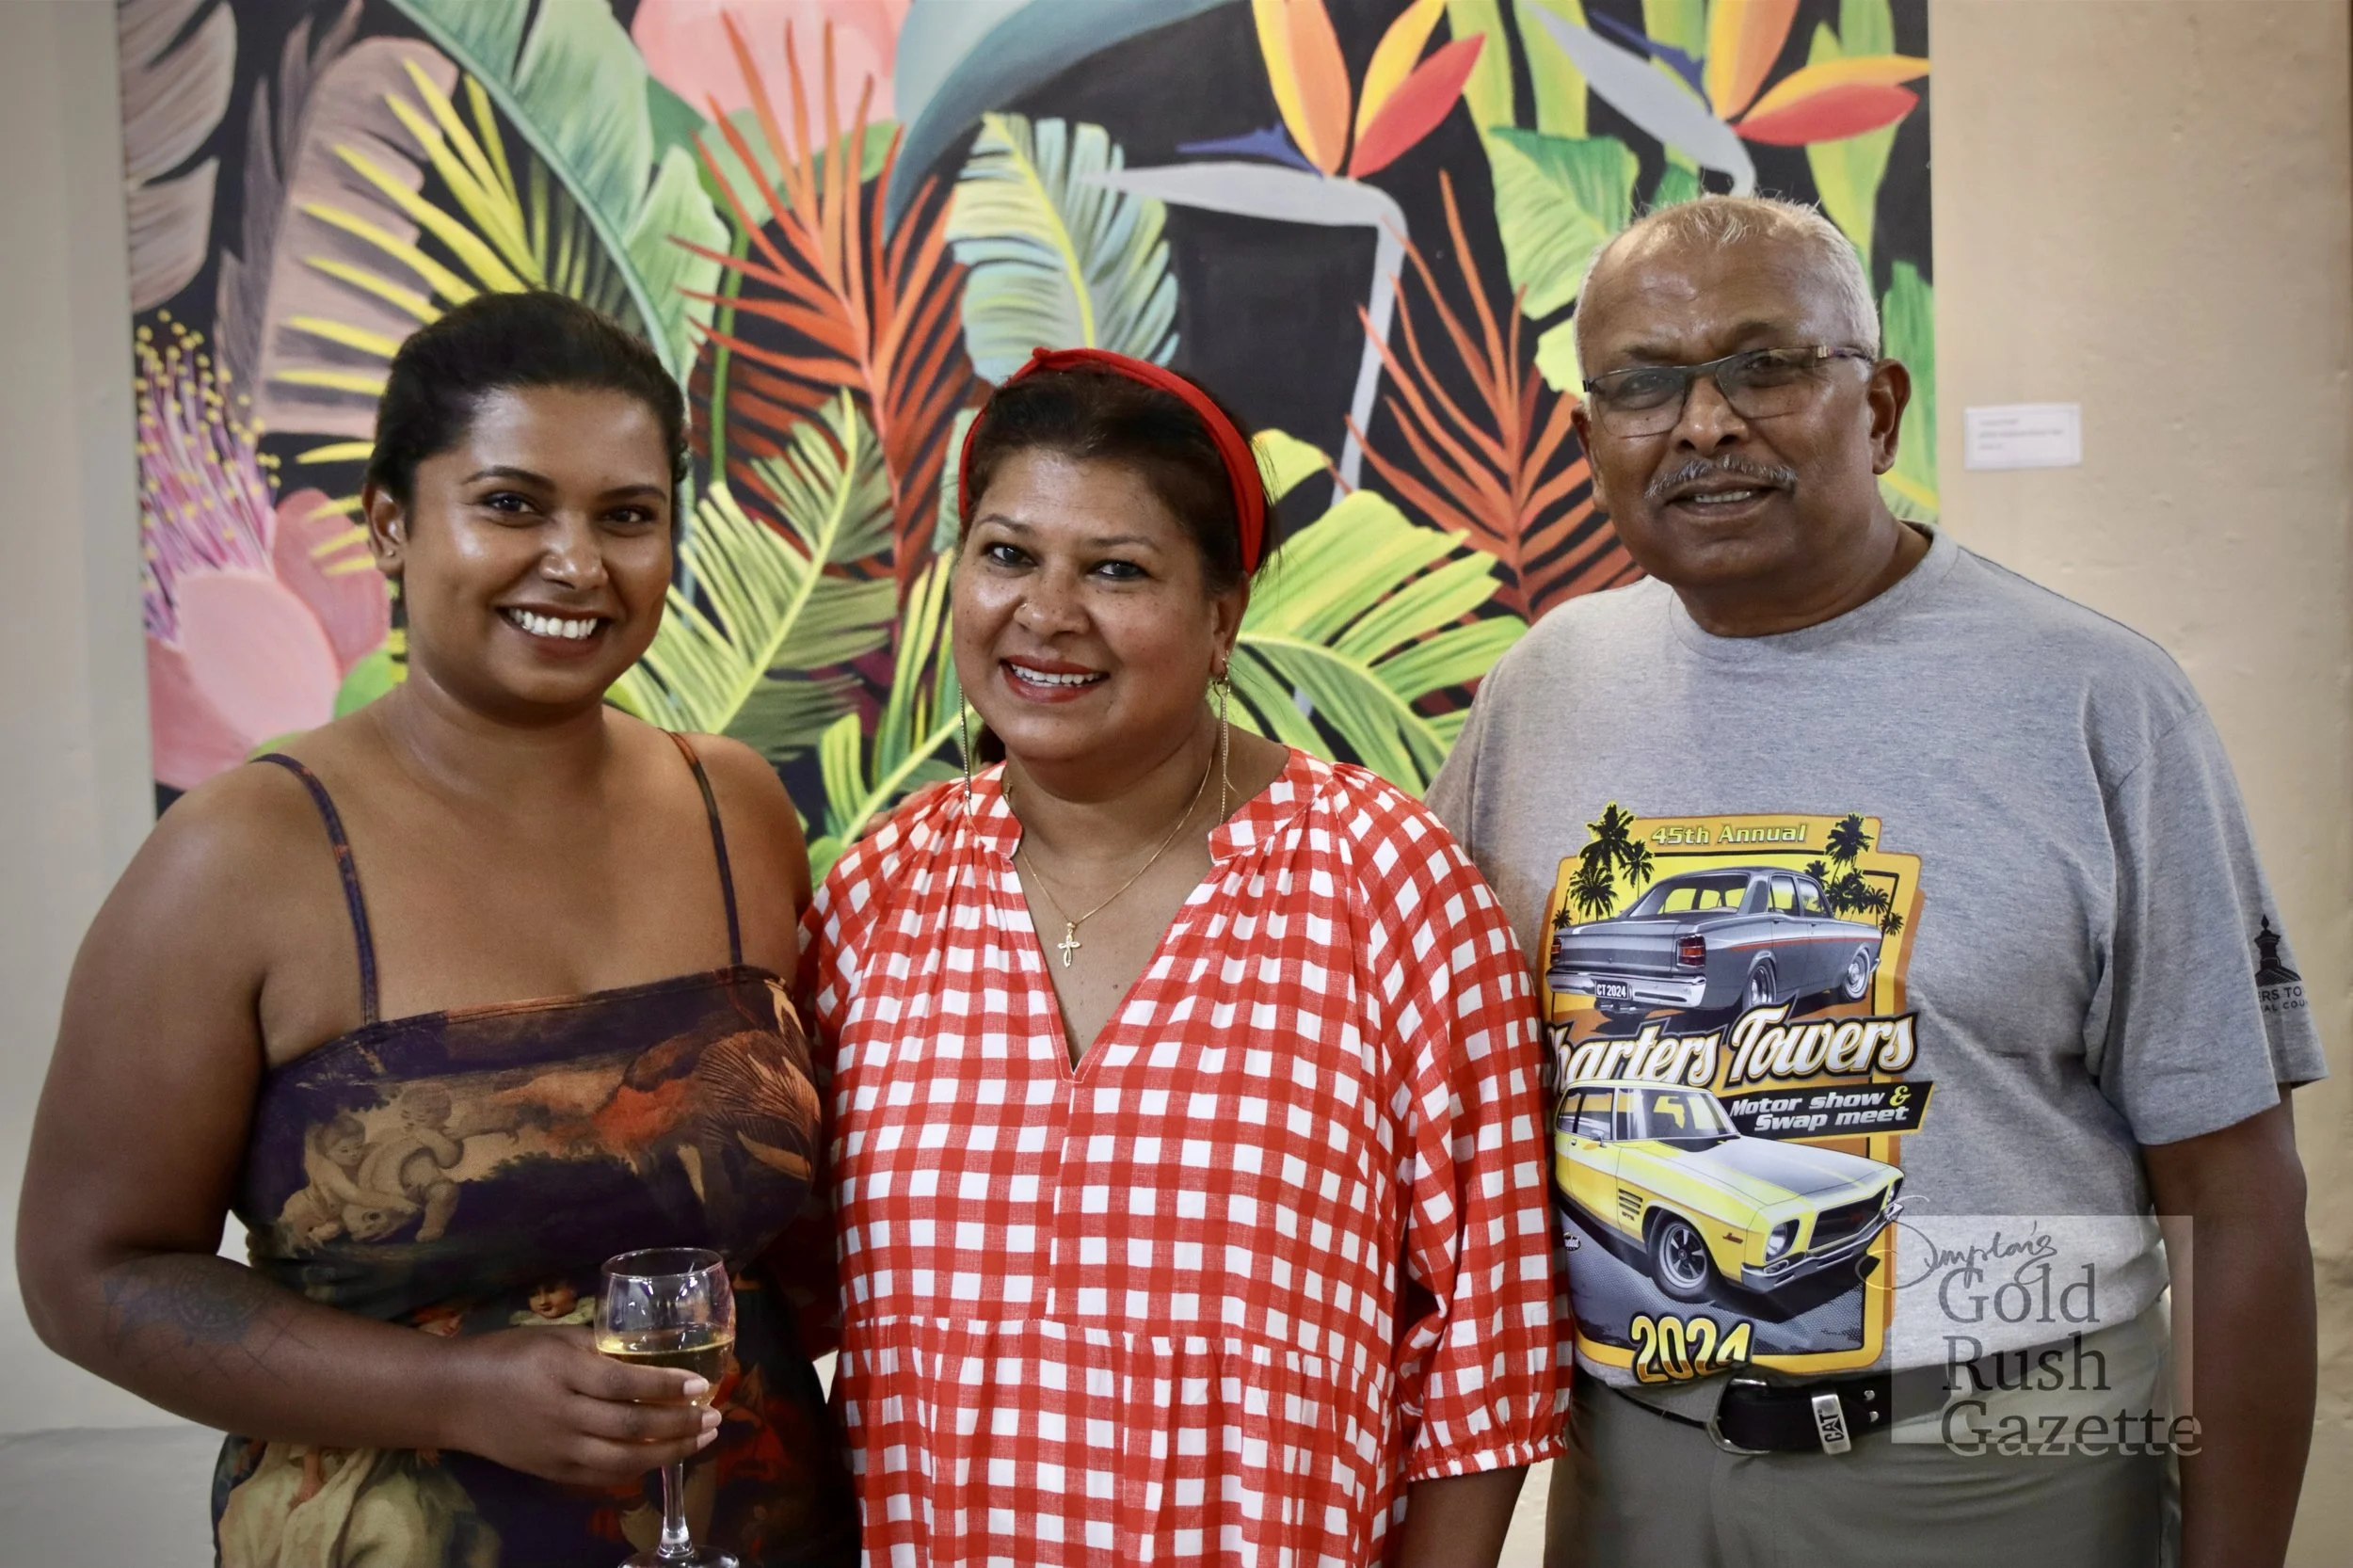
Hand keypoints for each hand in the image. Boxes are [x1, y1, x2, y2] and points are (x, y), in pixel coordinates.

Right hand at [441, 1326, 718, 1485]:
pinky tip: (663, 1457)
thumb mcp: (555, 1338)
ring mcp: (556, 1449)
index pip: (625, 1383)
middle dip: (680, 1423)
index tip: (702, 1385)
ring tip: (702, 1438)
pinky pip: (603, 1476)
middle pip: (631, 1425)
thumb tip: (652, 1353)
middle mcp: (562, 1414)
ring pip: (623, 1459)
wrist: (453, 1397)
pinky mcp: (551, 1471)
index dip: (667, 1386)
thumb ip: (600, 1348)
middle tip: (715, 1415)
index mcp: (563, 1371)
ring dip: (670, 1451)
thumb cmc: (508, 1355)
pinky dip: (638, 1469)